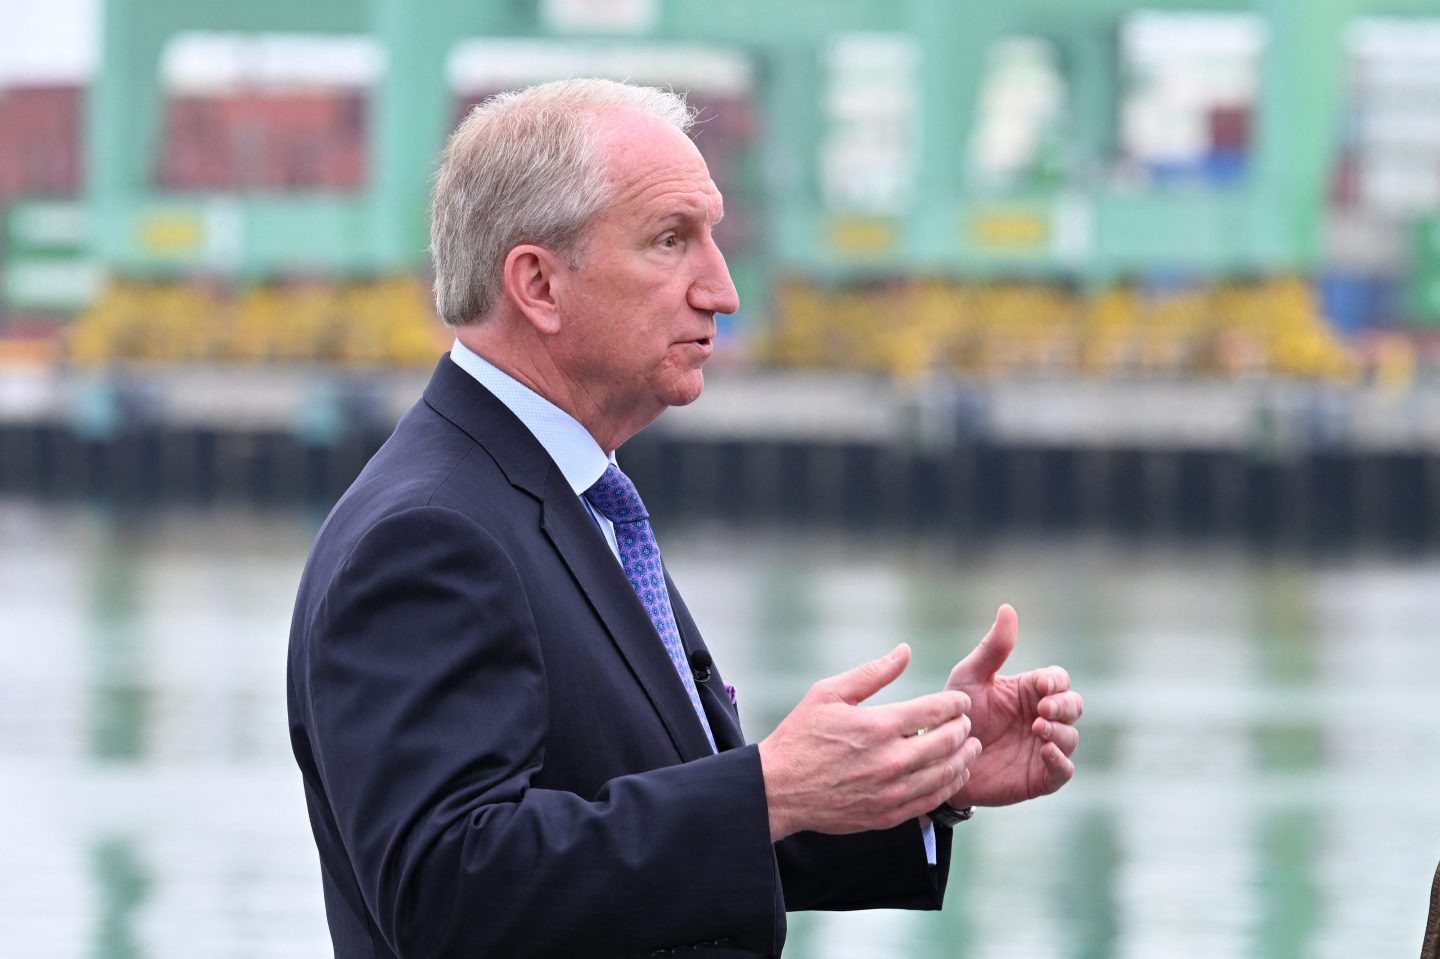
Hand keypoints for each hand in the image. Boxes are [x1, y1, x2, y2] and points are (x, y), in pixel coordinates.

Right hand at [758, 644, 982, 840]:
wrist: (778, 789)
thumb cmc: (800, 736)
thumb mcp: (829, 693)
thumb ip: (872, 673)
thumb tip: (905, 651)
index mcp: (877, 726)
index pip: (934, 710)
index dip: (955, 704)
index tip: (961, 701)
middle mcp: (889, 760)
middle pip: (945, 742)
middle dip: (962, 729)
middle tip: (967, 723)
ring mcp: (890, 791)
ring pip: (944, 775)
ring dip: (963, 759)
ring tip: (970, 748)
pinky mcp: (887, 815)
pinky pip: (930, 802)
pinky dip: (948, 787)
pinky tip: (953, 776)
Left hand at [943, 605, 1081, 807]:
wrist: (940, 758)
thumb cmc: (957, 713)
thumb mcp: (970, 677)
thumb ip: (993, 648)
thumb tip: (1008, 608)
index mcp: (1029, 692)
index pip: (1059, 680)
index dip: (1056, 682)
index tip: (1040, 685)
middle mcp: (1042, 717)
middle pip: (1074, 706)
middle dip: (1064, 705)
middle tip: (1042, 708)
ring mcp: (1043, 748)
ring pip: (1071, 737)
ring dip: (1061, 731)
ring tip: (1039, 728)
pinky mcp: (1040, 776)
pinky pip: (1063, 770)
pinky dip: (1060, 761)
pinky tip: (1046, 751)